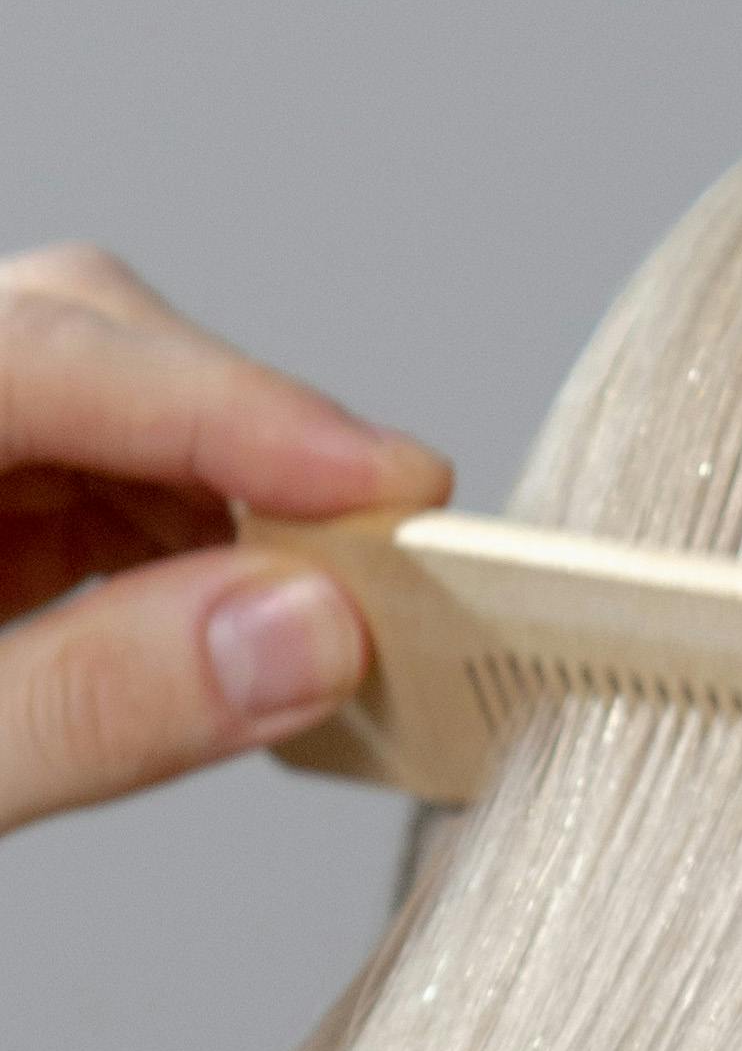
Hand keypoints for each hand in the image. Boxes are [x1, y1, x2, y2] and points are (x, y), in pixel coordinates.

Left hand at [0, 240, 449, 834]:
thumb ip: (91, 702)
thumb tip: (303, 631)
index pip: (42, 358)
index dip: (235, 410)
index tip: (390, 489)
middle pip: (80, 348)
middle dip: (246, 452)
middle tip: (390, 570)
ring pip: (98, 416)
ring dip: (228, 512)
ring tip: (327, 623)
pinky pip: (78, 492)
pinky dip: (178, 559)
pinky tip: (236, 632)